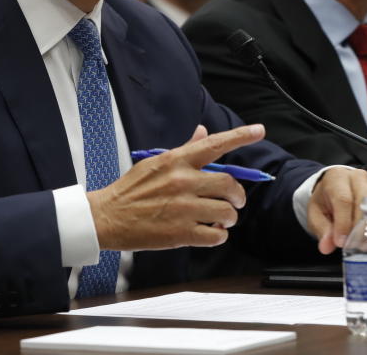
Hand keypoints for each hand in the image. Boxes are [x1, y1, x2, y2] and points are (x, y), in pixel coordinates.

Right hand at [87, 123, 264, 250]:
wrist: (107, 218)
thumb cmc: (130, 190)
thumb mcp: (155, 163)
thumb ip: (184, 150)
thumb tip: (202, 132)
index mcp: (176, 161)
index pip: (214, 144)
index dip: (240, 136)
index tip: (259, 130)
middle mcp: (183, 181)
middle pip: (229, 184)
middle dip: (238, 195)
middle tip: (235, 201)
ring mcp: (183, 208)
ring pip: (227, 212)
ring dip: (229, 218)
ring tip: (220, 220)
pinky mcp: (181, 233)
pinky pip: (216, 235)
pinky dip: (218, 235)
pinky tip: (210, 233)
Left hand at [306, 168, 366, 253]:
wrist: (337, 188)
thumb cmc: (326, 201)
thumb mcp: (316, 214)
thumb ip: (322, 230)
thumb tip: (326, 246)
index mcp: (337, 178)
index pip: (343, 199)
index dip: (343, 223)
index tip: (342, 242)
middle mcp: (358, 177)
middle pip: (365, 200)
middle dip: (362, 226)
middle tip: (358, 246)